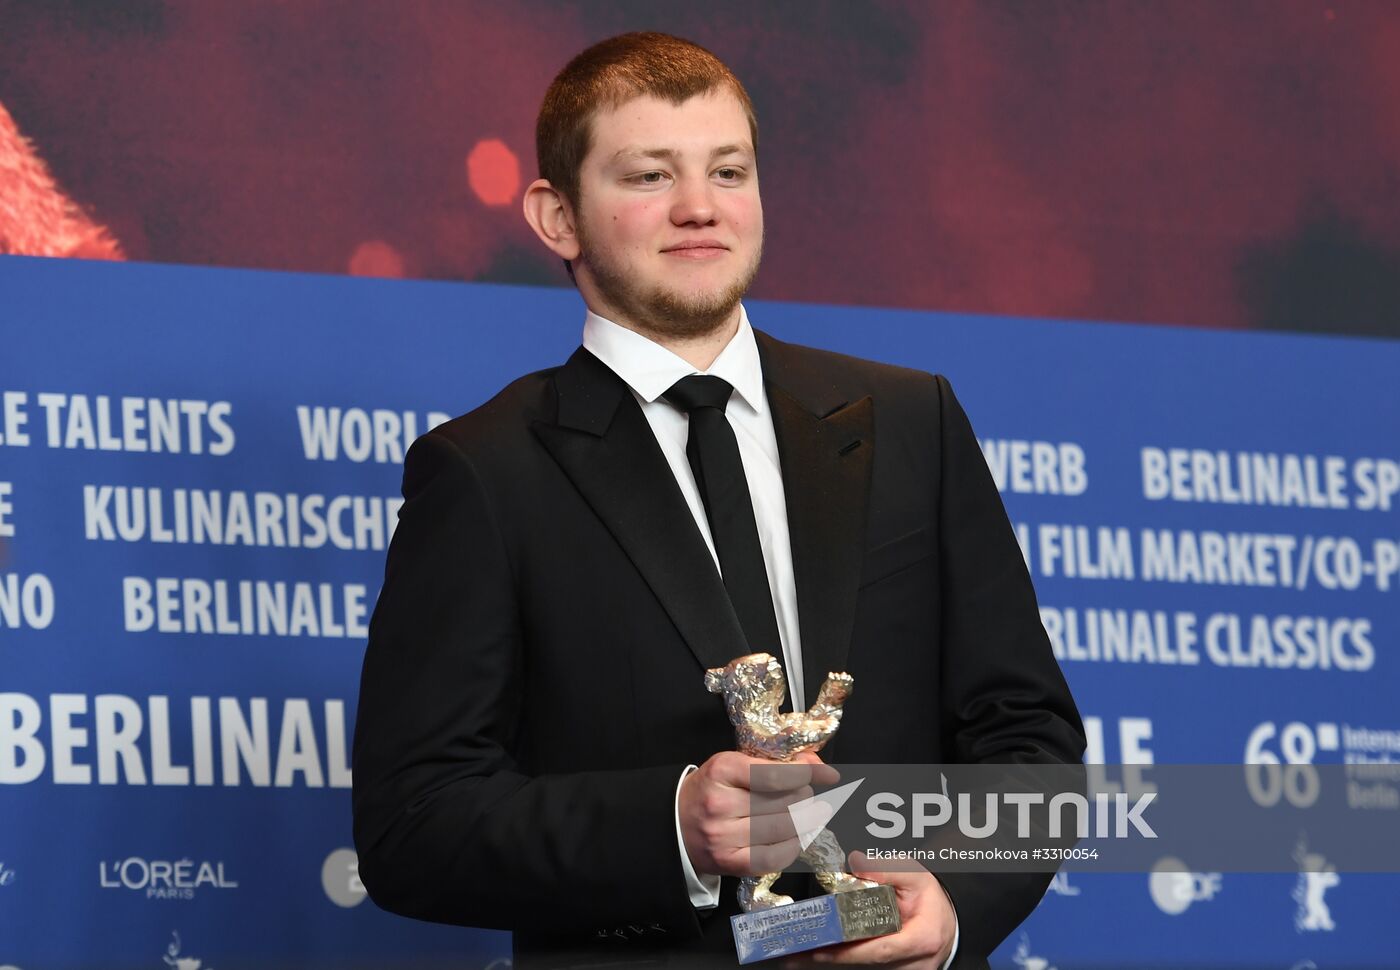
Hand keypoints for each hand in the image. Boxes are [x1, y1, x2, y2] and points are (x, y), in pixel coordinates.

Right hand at [679, 750, 838, 876]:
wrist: (676, 823)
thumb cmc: (711, 789)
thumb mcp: (736, 764)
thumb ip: (776, 762)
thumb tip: (819, 768)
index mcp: (721, 770)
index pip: (776, 774)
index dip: (807, 775)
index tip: (824, 775)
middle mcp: (720, 803)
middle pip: (783, 802)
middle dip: (806, 797)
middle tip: (808, 795)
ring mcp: (723, 836)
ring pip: (782, 829)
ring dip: (805, 821)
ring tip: (810, 814)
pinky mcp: (728, 861)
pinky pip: (773, 858)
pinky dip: (793, 847)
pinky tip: (797, 837)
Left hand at [786, 851, 954, 967]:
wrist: (945, 922)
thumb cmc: (930, 900)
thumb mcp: (916, 876)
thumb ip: (887, 869)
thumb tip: (856, 862)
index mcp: (922, 939)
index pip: (881, 949)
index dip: (849, 951)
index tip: (821, 950)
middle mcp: (913, 964)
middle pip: (866, 962)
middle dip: (829, 958)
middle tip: (794, 955)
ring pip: (863, 968)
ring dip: (830, 962)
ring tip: (794, 957)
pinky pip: (864, 967)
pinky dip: (840, 961)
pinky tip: (812, 957)